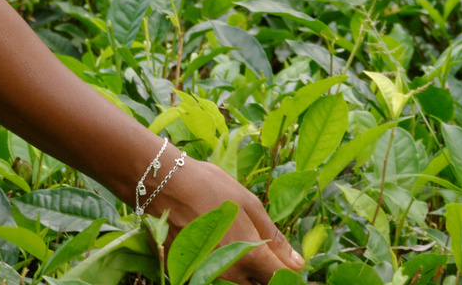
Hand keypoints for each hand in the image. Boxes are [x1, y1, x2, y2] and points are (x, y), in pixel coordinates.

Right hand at [151, 159, 305, 284]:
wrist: (163, 185)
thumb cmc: (210, 188)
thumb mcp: (250, 205)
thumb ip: (274, 238)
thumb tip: (298, 263)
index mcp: (251, 257)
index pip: (283, 278)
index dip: (291, 272)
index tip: (290, 263)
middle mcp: (231, 274)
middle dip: (266, 274)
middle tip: (262, 253)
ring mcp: (208, 276)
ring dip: (245, 273)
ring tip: (235, 244)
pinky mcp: (190, 274)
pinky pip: (214, 278)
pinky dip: (221, 269)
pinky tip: (216, 246)